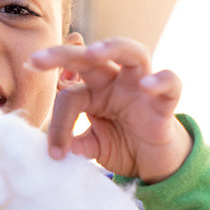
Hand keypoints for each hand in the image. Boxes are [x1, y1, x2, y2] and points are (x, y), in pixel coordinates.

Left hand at [30, 37, 192, 181]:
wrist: (153, 163)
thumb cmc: (120, 145)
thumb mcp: (91, 146)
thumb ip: (76, 143)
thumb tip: (57, 149)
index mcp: (93, 90)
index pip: (69, 92)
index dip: (58, 118)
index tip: (52, 150)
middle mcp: (115, 82)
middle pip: (92, 55)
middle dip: (64, 54)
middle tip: (38, 60)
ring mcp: (141, 88)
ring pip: (133, 53)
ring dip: (113, 47)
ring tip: (92, 53)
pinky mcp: (165, 103)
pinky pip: (170, 83)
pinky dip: (161, 81)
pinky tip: (147, 85)